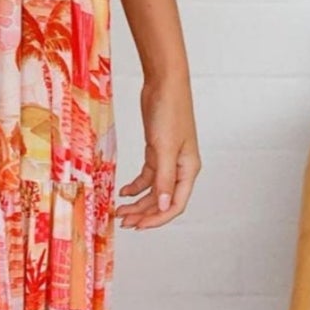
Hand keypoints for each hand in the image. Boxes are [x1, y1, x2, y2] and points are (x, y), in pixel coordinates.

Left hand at [117, 73, 200, 228]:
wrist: (164, 83)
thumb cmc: (170, 111)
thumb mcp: (163, 148)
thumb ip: (163, 179)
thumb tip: (164, 207)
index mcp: (189, 169)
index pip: (175, 204)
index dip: (157, 219)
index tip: (138, 226)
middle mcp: (181, 167)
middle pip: (163, 200)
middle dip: (144, 213)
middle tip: (124, 222)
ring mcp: (169, 159)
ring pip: (154, 190)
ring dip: (138, 201)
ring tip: (120, 211)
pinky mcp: (157, 150)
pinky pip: (149, 175)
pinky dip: (136, 185)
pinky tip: (123, 191)